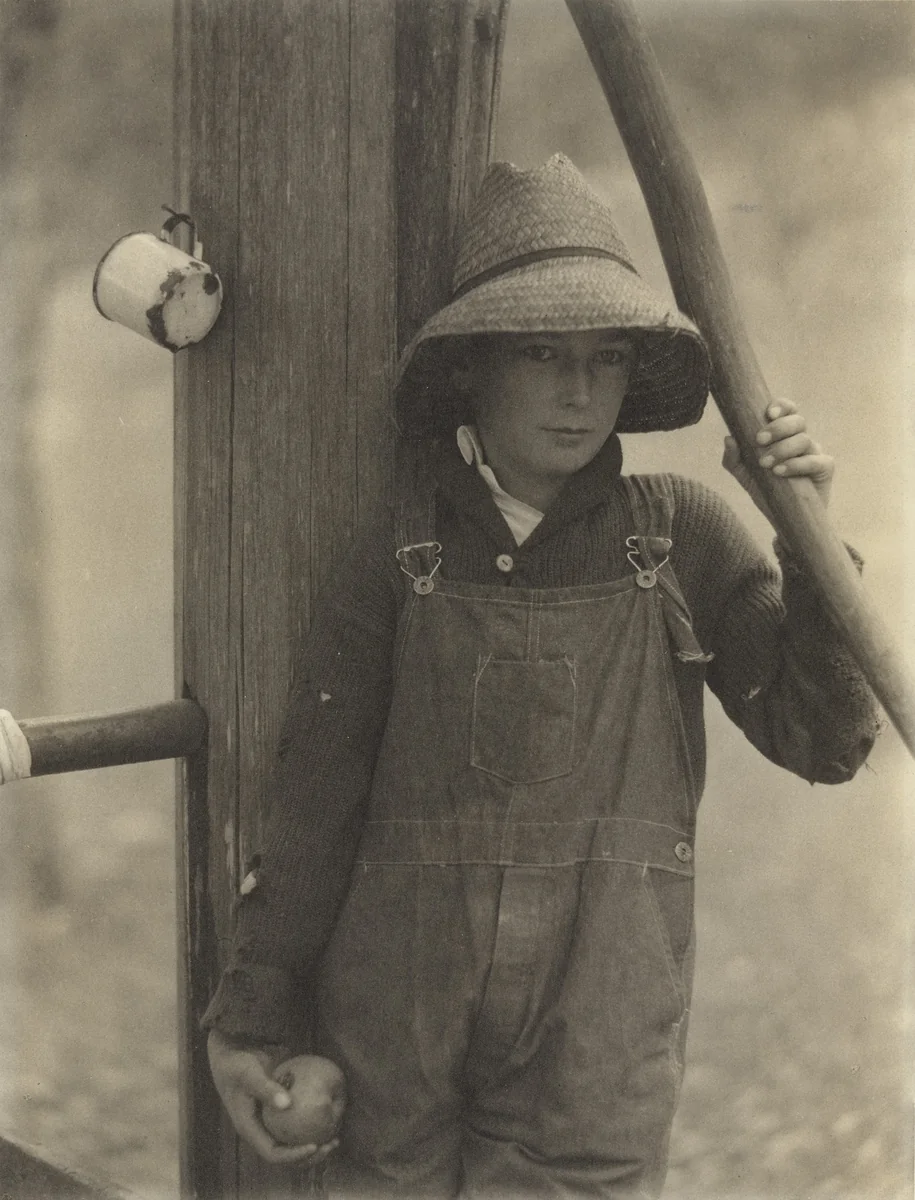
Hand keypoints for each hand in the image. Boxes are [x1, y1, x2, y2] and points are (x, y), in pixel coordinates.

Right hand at [207, 1030, 339, 1165]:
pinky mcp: (280, 1110)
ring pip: (294, 1142)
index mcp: (251, 1130)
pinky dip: (313, 1125)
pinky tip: (333, 1117)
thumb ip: (266, 1089)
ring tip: (336, 1138)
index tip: (314, 1146)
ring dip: (315, 1144)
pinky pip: (297, 1124)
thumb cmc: (237, 1064)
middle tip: (332, 1144)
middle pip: (287, 1153)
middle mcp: (262, 1131)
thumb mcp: (248, 1075)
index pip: (273, 1153)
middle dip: (310, 1155)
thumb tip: (287, 1104)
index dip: (293, 1155)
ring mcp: (271, 1122)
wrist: (232, 1052)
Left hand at [723, 398, 832, 520]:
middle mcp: (802, 439)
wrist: (784, 518)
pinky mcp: (825, 469)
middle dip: (778, 427)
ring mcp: (815, 453)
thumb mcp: (744, 475)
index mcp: (785, 434)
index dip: (781, 406)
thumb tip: (728, 438)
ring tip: (766, 464)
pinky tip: (780, 472)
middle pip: (798, 420)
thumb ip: (733, 458)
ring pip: (804, 439)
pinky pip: (816, 460)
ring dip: (783, 449)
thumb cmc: (766, 490)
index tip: (768, 413)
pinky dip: (797, 464)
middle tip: (759, 441)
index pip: (788, 410)